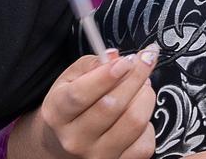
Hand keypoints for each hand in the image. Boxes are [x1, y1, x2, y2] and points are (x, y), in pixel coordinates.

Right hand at [12, 47, 158, 158]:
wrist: (63, 146)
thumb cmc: (70, 108)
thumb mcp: (68, 80)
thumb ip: (90, 64)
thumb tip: (114, 57)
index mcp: (57, 113)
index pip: (80, 95)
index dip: (106, 76)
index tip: (126, 60)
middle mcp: (75, 139)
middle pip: (112, 105)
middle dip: (135, 77)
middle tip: (145, 60)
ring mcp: (97, 156)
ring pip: (133, 122)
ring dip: (145, 96)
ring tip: (143, 85)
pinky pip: (145, 143)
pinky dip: (148, 123)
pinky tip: (138, 113)